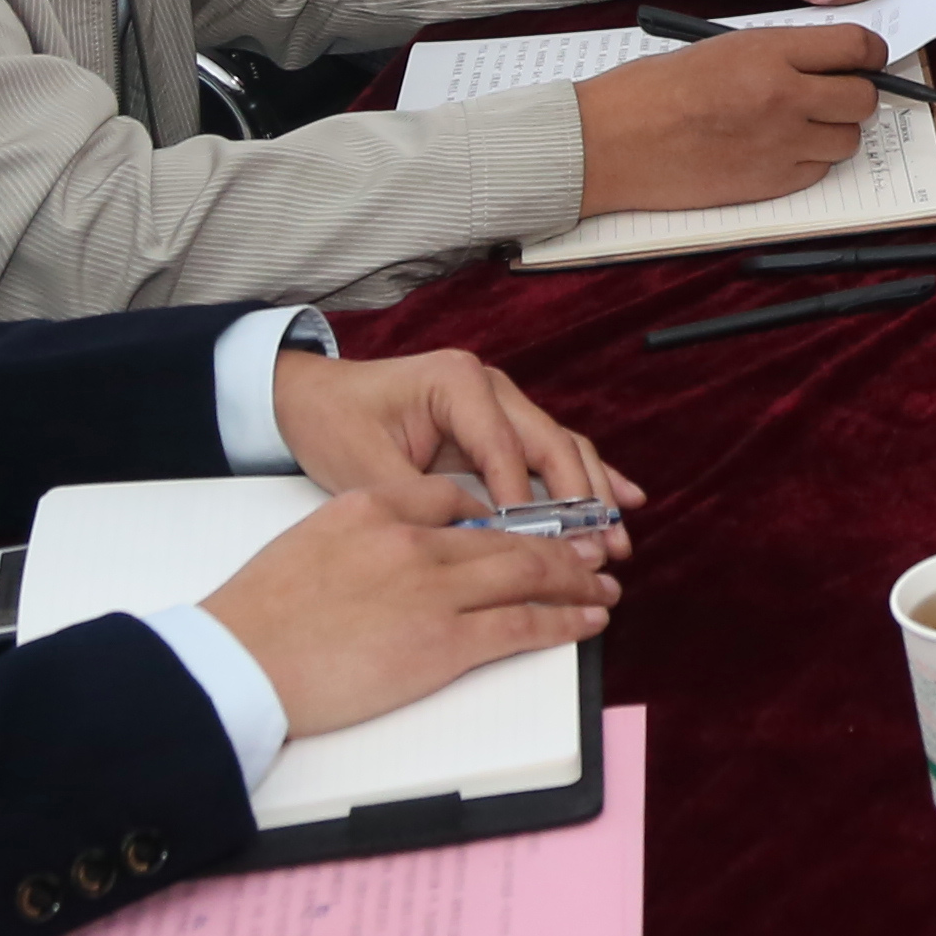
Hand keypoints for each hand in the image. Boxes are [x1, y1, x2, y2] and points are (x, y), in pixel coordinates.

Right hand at [199, 475, 617, 738]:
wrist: (234, 664)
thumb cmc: (255, 620)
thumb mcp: (305, 546)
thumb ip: (357, 538)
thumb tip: (389, 556)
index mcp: (372, 507)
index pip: (451, 497)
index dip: (497, 514)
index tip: (520, 527)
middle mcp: (410, 539)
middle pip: (503, 534)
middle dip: (555, 543)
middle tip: (589, 549)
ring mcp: (431, 589)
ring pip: (525, 572)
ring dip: (573, 579)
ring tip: (602, 583)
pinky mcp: (442, 642)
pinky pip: (521, 624)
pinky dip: (564, 620)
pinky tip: (588, 620)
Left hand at [269, 341, 639, 522]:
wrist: (310, 397)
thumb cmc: (333, 422)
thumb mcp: (364, 466)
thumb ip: (419, 500)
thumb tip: (470, 539)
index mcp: (457, 384)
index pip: (505, 450)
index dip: (527, 504)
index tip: (541, 551)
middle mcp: (489, 386)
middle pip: (551, 445)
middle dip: (582, 502)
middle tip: (603, 551)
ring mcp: (499, 403)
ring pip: (562, 448)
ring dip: (593, 495)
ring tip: (617, 540)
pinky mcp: (499, 424)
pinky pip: (552, 452)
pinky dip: (586, 478)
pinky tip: (625, 499)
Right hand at [572, 22, 889, 214]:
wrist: (610, 142)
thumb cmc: (651, 90)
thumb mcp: (719, 48)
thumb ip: (778, 53)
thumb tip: (824, 62)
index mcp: (770, 53)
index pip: (857, 46)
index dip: (868, 52)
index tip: (865, 58)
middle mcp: (785, 98)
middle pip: (863, 97)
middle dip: (856, 93)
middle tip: (836, 93)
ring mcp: (781, 145)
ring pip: (848, 139)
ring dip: (834, 131)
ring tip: (801, 124)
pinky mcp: (770, 184)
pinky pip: (819, 171)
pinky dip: (809, 160)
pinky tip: (779, 150)